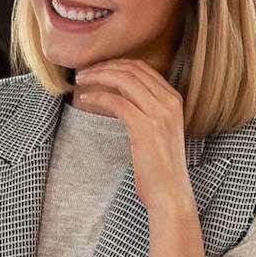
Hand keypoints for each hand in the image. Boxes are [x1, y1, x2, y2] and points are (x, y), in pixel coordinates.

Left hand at [72, 60, 195, 219]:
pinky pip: (116, 101)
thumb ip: (147, 111)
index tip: (98, 68)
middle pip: (132, 69)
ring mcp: (159, 113)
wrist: (170, 193)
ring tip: (81, 81)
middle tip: (84, 72)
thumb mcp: (158, 131)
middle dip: (104, 66)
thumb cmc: (160, 167)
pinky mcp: (145, 126)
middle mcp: (169, 101)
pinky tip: (85, 99)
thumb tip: (119, 97)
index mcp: (174, 99)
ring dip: (98, 76)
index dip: (117, 64)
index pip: (143, 68)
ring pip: (123, 80)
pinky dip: (97, 96)